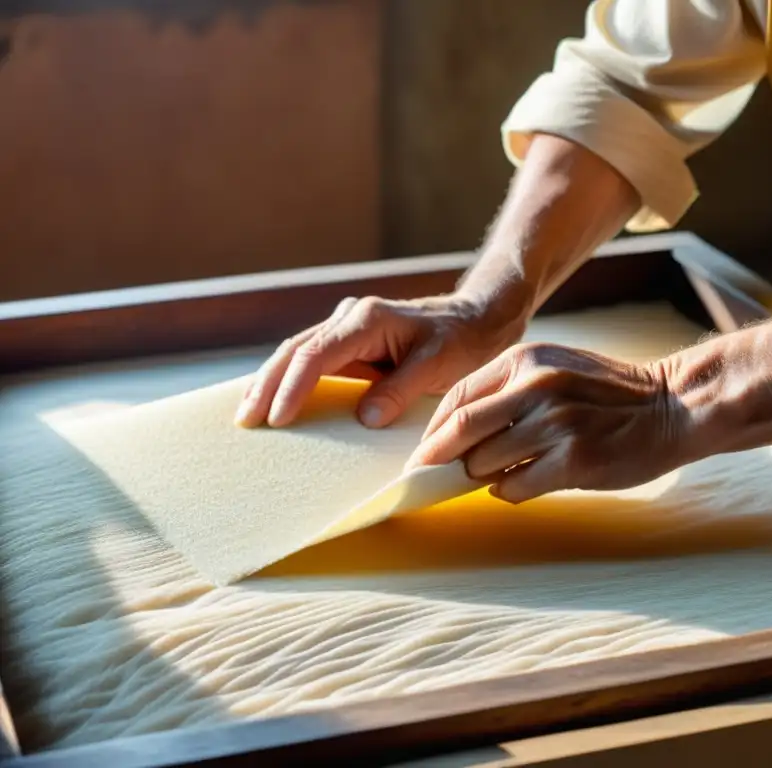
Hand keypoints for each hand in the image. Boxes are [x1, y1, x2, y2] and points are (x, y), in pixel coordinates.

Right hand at [235, 295, 526, 428]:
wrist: (475, 321)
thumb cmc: (460, 342)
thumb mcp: (438, 365)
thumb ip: (401, 390)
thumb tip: (363, 418)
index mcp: (367, 320)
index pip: (316, 355)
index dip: (293, 388)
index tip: (279, 419)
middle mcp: (349, 318)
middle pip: (295, 351)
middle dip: (266, 386)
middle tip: (245, 421)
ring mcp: (345, 329)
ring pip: (296, 353)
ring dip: (269, 383)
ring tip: (246, 415)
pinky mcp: (348, 343)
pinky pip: (309, 360)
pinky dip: (287, 380)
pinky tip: (271, 401)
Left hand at [405, 342, 691, 502]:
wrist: (674, 406)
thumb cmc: (610, 392)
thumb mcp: (556, 367)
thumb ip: (510, 389)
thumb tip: (459, 429)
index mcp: (526, 360)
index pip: (458, 396)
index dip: (436, 429)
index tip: (426, 450)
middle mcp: (536, 387)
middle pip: (461, 430)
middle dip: (440, 458)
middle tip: (429, 475)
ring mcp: (555, 424)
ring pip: (485, 463)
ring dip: (481, 476)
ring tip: (496, 474)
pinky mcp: (573, 460)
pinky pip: (516, 486)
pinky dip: (508, 491)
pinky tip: (522, 483)